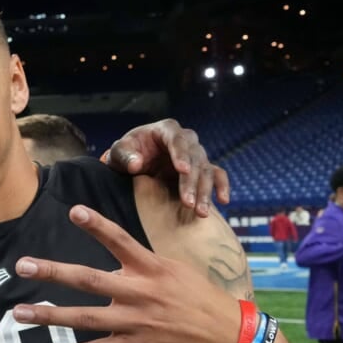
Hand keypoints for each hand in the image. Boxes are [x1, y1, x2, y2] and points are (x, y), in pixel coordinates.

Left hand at [11, 205, 239, 342]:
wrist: (230, 341)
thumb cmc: (202, 301)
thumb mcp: (178, 272)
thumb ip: (144, 265)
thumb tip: (117, 259)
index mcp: (152, 268)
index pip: (121, 240)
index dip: (97, 225)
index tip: (73, 210)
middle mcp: (141, 292)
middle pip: (90, 279)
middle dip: (53, 272)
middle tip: (22, 266)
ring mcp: (136, 322)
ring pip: (85, 317)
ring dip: (49, 315)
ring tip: (20, 312)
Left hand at [103, 119, 229, 216]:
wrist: (132, 162)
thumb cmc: (125, 154)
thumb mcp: (118, 152)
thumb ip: (125, 156)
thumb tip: (136, 164)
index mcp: (166, 129)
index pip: (177, 140)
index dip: (181, 154)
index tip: (183, 170)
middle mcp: (185, 139)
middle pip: (195, 158)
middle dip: (191, 182)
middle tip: (187, 203)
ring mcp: (195, 154)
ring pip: (206, 170)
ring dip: (205, 191)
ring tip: (201, 212)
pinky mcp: (200, 168)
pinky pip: (216, 175)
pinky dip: (221, 186)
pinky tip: (223, 201)